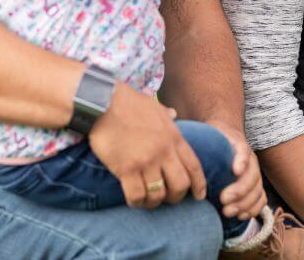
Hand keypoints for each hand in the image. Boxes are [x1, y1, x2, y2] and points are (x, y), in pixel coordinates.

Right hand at [87, 84, 207, 208]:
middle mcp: (163, 151)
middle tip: (167, 198)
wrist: (103, 102)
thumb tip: (174, 113)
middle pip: (180, 185)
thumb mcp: (154, 106)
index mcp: (173, 136)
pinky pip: (137, 195)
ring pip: (158, 194)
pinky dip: (136, 202)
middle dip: (176, 197)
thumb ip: (166, 114)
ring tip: (147, 200)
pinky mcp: (126, 169)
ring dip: (153, 202)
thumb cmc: (128, 103)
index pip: (194, 166)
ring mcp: (145, 161)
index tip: (199, 196)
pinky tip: (133, 199)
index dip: (199, 184)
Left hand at [207, 121, 266, 219]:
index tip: (235, 171)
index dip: (241, 161)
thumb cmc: (213, 141)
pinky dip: (253, 209)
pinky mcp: (255, 187)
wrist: (226, 141)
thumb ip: (201, 140)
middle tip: (223, 200)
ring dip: (245, 203)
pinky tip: (240, 216)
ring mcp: (255, 174)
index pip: (243, 151)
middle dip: (239, 190)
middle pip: (252, 175)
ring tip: (227, 211)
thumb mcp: (208, 135)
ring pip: (257, 190)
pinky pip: (261, 199)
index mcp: (239, 145)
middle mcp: (251, 160)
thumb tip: (184, 151)